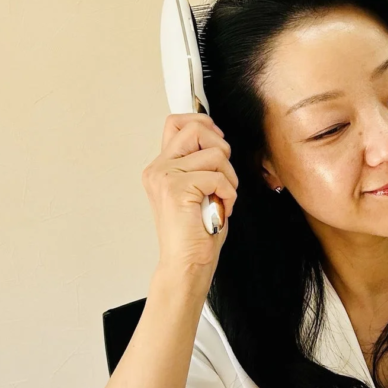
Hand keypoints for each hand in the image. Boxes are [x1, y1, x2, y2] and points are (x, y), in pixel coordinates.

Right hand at [142, 113, 238, 271]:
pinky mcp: (177, 188)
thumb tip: (216, 140)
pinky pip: (218, 177)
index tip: (218, 142)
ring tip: (221, 199)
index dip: (203, 124)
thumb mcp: (199, 191)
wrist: (186, 265)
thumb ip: (200, 165)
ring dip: (229, 177)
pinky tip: (220, 209)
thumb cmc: (195, 235)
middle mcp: (158, 169)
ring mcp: (165, 177)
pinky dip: (229, 194)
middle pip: (196, 128)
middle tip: (222, 177)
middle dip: (221, 149)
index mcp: (161, 168)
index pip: (177, 123)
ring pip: (215, 153)